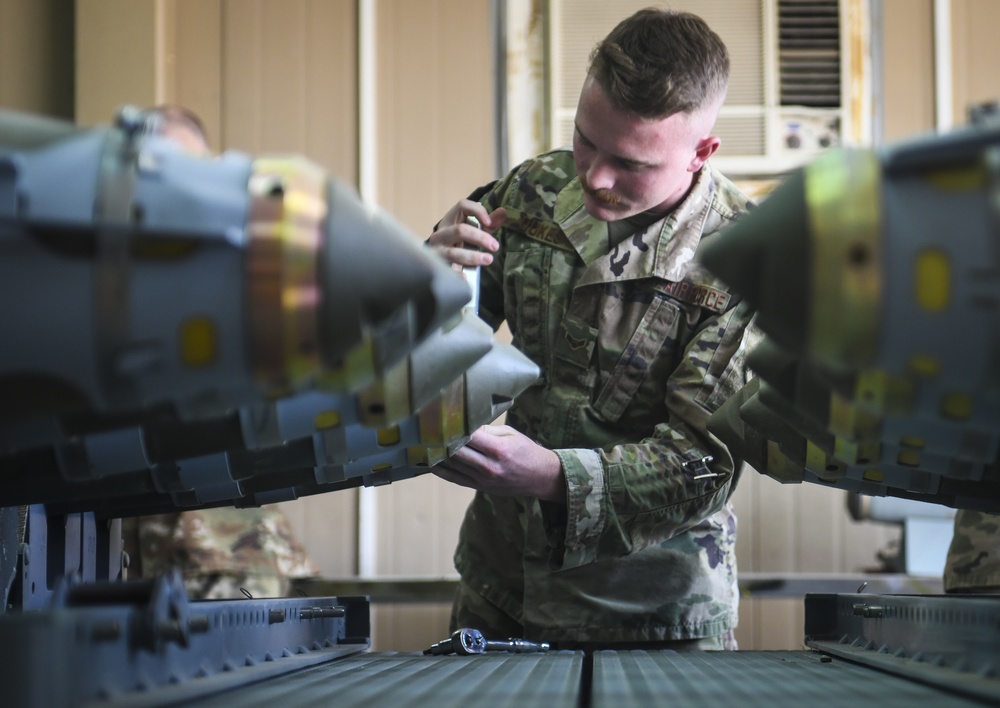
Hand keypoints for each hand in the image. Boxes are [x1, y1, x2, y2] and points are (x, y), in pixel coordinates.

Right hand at [428, 200, 505, 267]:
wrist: (434, 259)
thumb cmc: (458, 241)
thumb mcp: (473, 229)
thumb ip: (488, 222)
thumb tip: (504, 212)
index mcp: (451, 219)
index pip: (462, 206)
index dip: (477, 211)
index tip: (489, 223)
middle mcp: (442, 233)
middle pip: (460, 230)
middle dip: (480, 238)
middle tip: (495, 246)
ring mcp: (437, 250)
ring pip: (453, 252)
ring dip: (472, 257)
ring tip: (488, 260)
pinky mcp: (437, 266)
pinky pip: (447, 270)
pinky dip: (456, 274)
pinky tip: (466, 277)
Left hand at [432, 424, 564, 502]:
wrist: (539, 477)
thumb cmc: (525, 450)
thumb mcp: (510, 433)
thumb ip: (486, 429)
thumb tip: (463, 423)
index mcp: (498, 449)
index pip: (468, 437)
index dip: (452, 427)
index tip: (439, 417)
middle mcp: (488, 466)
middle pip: (455, 452)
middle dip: (439, 440)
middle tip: (424, 428)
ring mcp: (482, 479)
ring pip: (451, 465)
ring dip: (435, 454)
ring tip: (420, 442)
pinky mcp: (478, 486)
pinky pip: (453, 478)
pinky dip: (439, 469)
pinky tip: (428, 460)